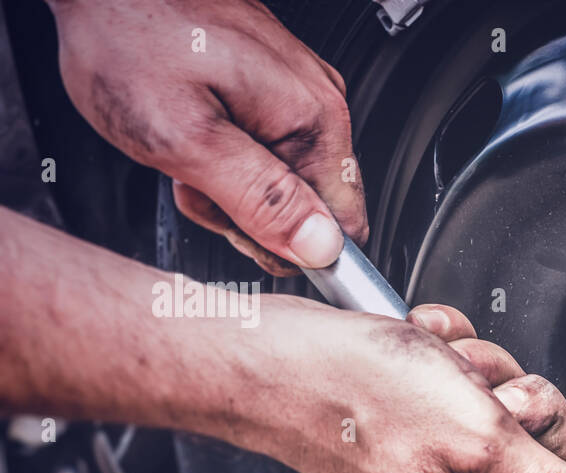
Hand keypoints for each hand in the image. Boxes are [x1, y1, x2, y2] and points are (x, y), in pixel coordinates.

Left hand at [47, 0, 365, 274]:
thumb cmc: (128, 40)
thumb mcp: (187, 140)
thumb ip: (259, 200)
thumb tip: (320, 247)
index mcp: (313, 119)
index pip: (345, 227)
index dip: (292, 247)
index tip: (242, 228)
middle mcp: (317, 102)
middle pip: (311, 208)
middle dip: (251, 214)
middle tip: (198, 181)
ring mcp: (296, 92)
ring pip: (284, 184)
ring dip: (231, 187)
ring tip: (186, 151)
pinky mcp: (271, 87)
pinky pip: (266, 151)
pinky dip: (224, 155)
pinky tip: (193, 132)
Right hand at [264, 299, 565, 472]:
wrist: (274, 352)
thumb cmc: (350, 394)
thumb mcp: (473, 436)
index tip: (564, 460)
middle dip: (534, 421)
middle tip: (493, 403)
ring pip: (520, 425)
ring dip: (492, 380)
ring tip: (447, 374)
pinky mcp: (428, 433)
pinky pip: (479, 393)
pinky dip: (460, 364)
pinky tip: (428, 359)